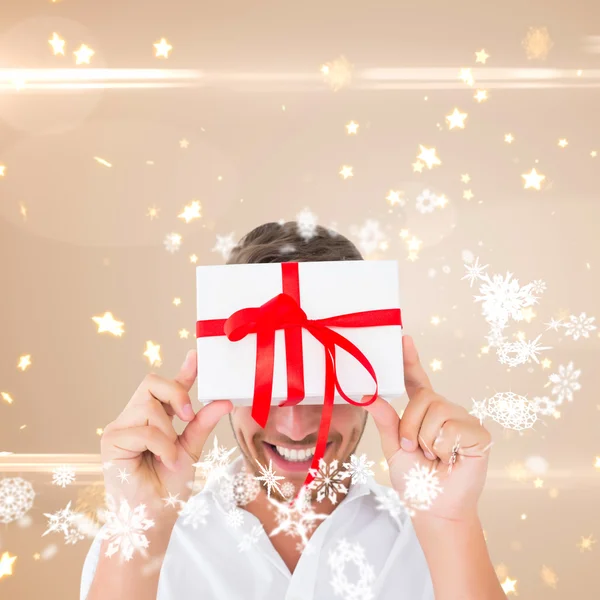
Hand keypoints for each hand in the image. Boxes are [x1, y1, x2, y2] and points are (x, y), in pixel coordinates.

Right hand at [100, 349, 232, 514]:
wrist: (154, 517)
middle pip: (152, 382)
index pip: (169, 387)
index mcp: (156, 418)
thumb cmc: (170, 486)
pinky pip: (144, 430)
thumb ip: (203, 424)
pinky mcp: (111, 439)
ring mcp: (120, 426)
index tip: (197, 355)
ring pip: (150, 407)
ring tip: (169, 456)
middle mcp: (136, 417)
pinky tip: (163, 461)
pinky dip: (161, 446)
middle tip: (188, 417)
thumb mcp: (192, 450)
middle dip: (176, 393)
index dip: (184, 369)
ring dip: (168, 433)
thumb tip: (225, 401)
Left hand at [365, 335, 492, 521]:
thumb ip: (386, 420)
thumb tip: (367, 394)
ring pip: (437, 412)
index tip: (403, 338)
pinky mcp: (479, 434)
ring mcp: (464, 420)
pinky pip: (453, 429)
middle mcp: (445, 411)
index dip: (410, 360)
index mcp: (424, 412)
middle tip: (415, 449)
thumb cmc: (415, 480)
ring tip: (435, 456)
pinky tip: (452, 459)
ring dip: (427, 440)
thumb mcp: (393, 447)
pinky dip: (445, 449)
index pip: (417, 380)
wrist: (433, 509)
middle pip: (424, 398)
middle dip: (410, 427)